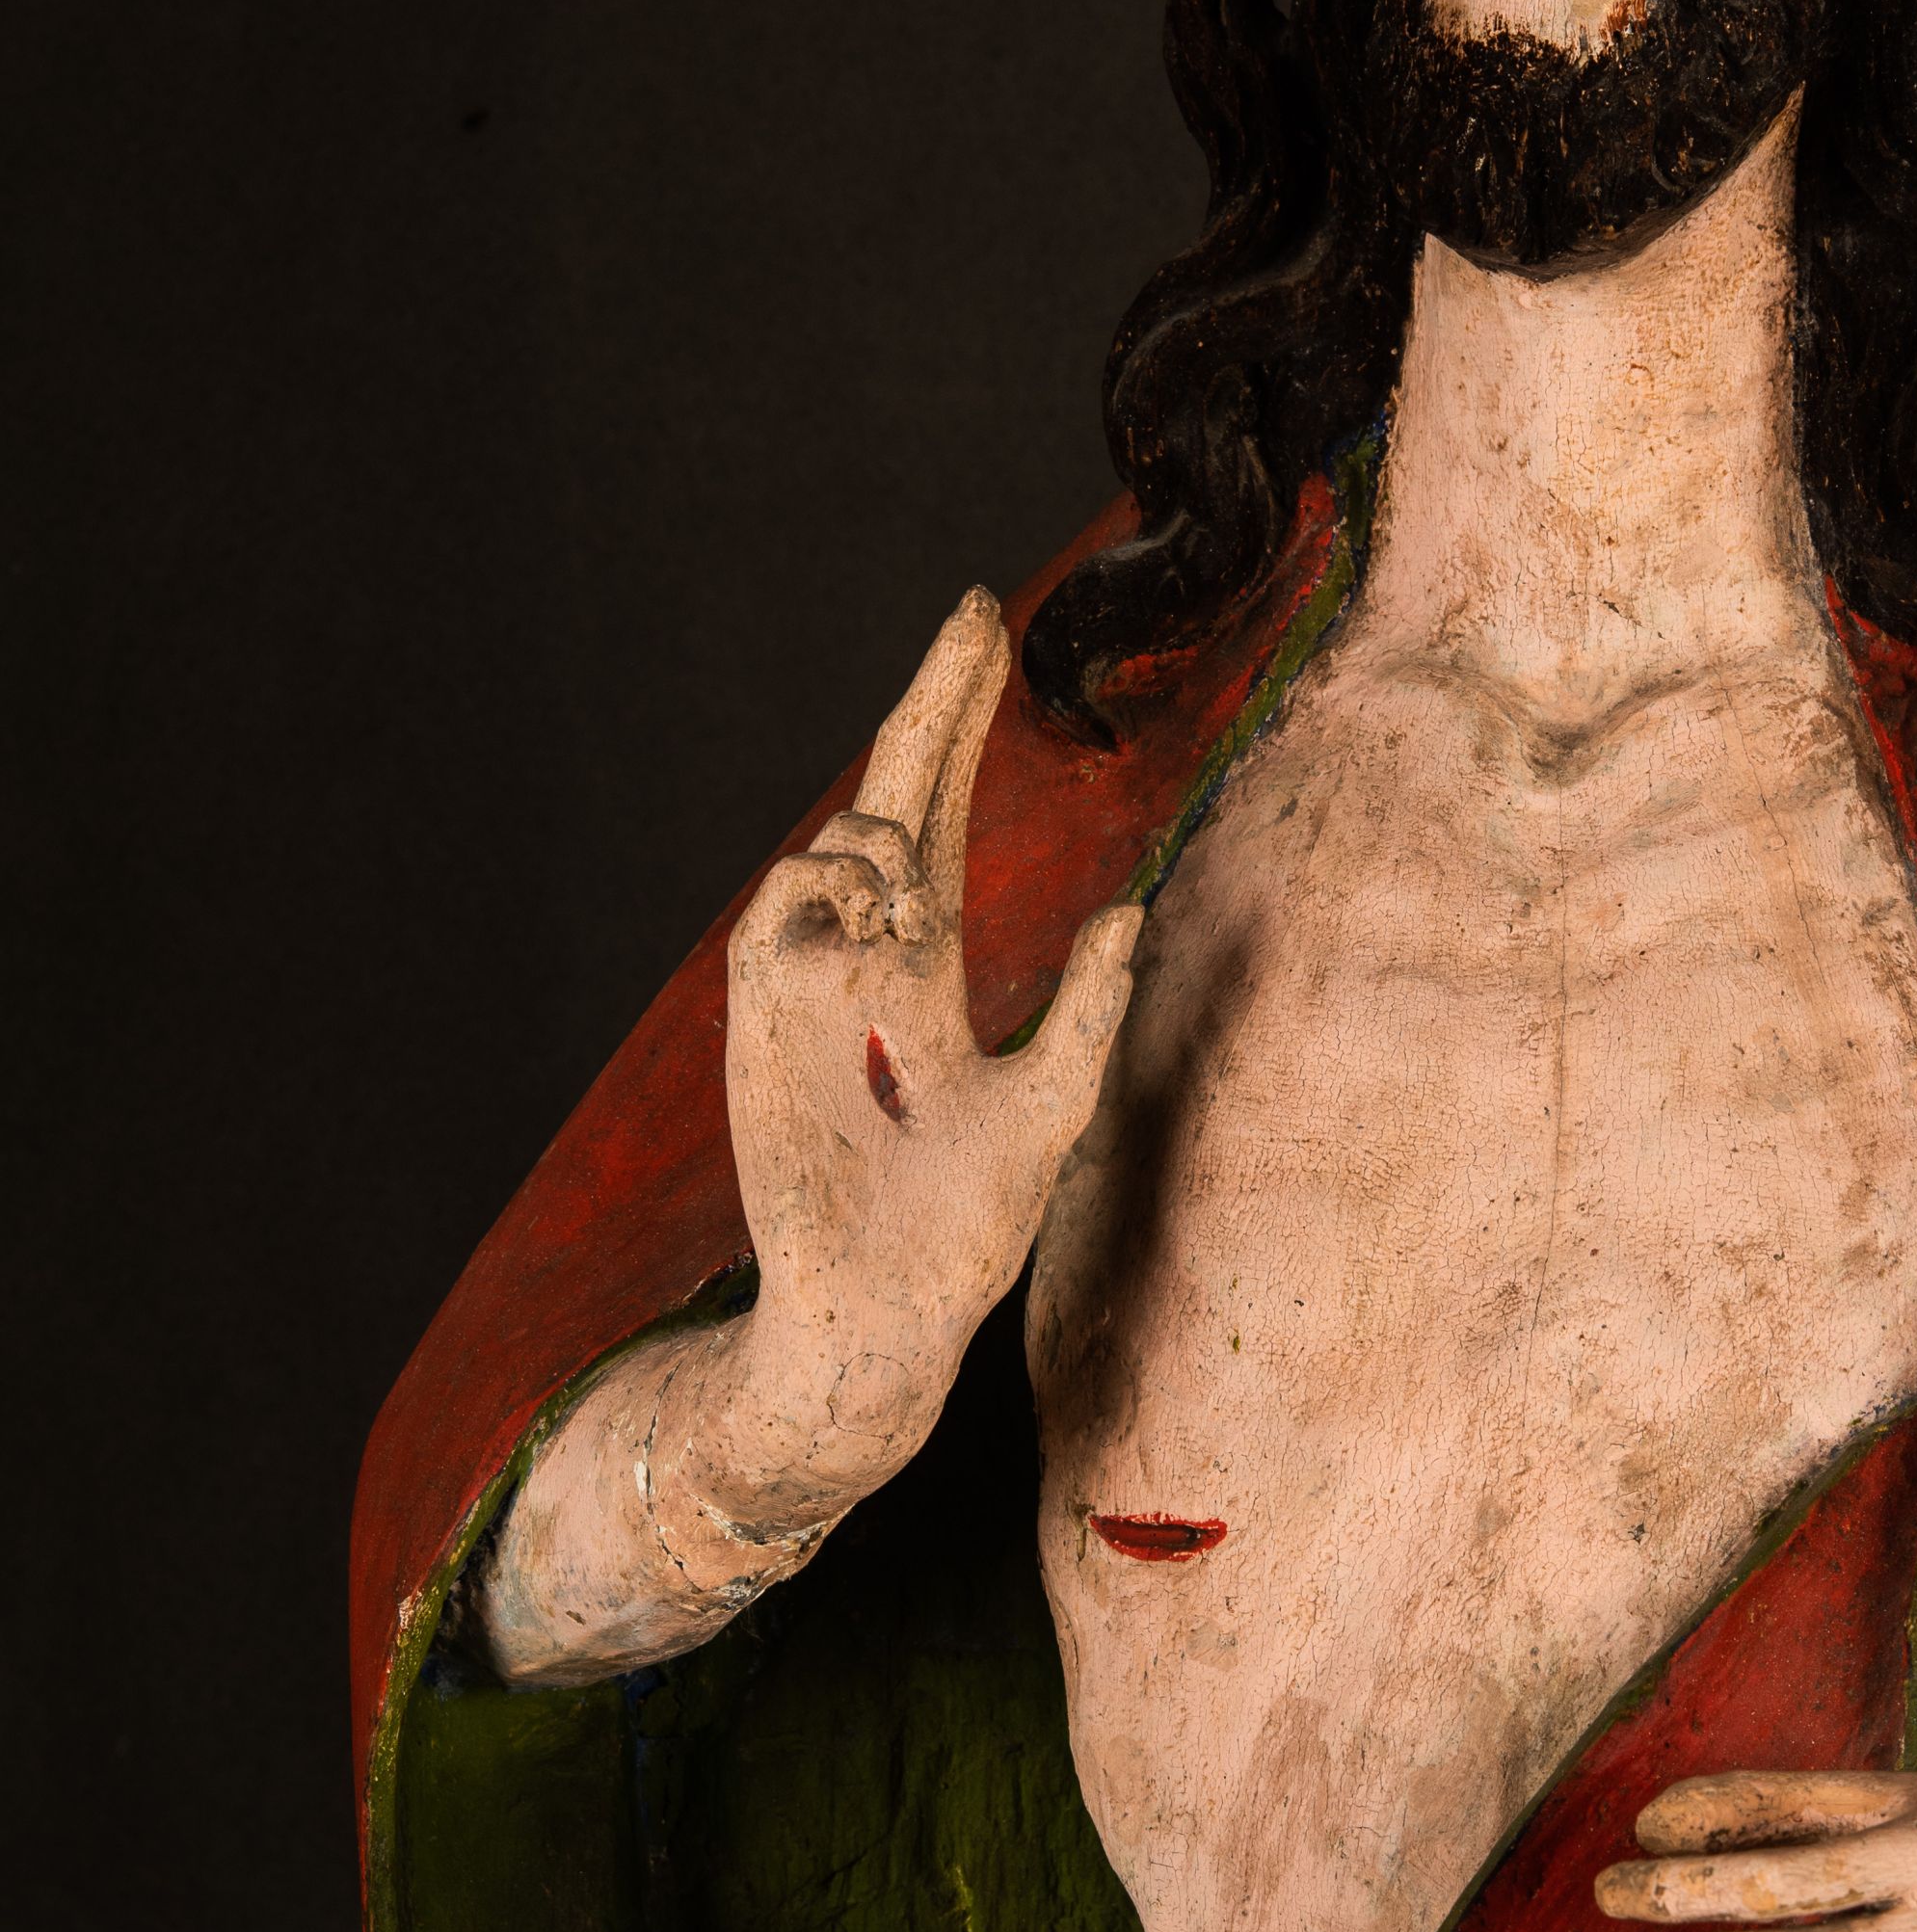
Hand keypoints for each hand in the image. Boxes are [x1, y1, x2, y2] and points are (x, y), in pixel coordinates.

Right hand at [713, 586, 1142, 1509]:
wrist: (879, 1318)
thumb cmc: (958, 1233)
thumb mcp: (1048, 1106)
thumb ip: (1088, 1009)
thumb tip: (1136, 911)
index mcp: (929, 972)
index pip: (944, 819)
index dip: (962, 727)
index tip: (994, 634)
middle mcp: (866, 962)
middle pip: (892, 798)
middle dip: (929, 705)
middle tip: (974, 612)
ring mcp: (809, 986)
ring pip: (836, 846)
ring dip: (882, 836)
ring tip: (910, 895)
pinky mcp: (764, 1020)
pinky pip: (784, 908)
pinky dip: (830, 886)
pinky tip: (873, 909)